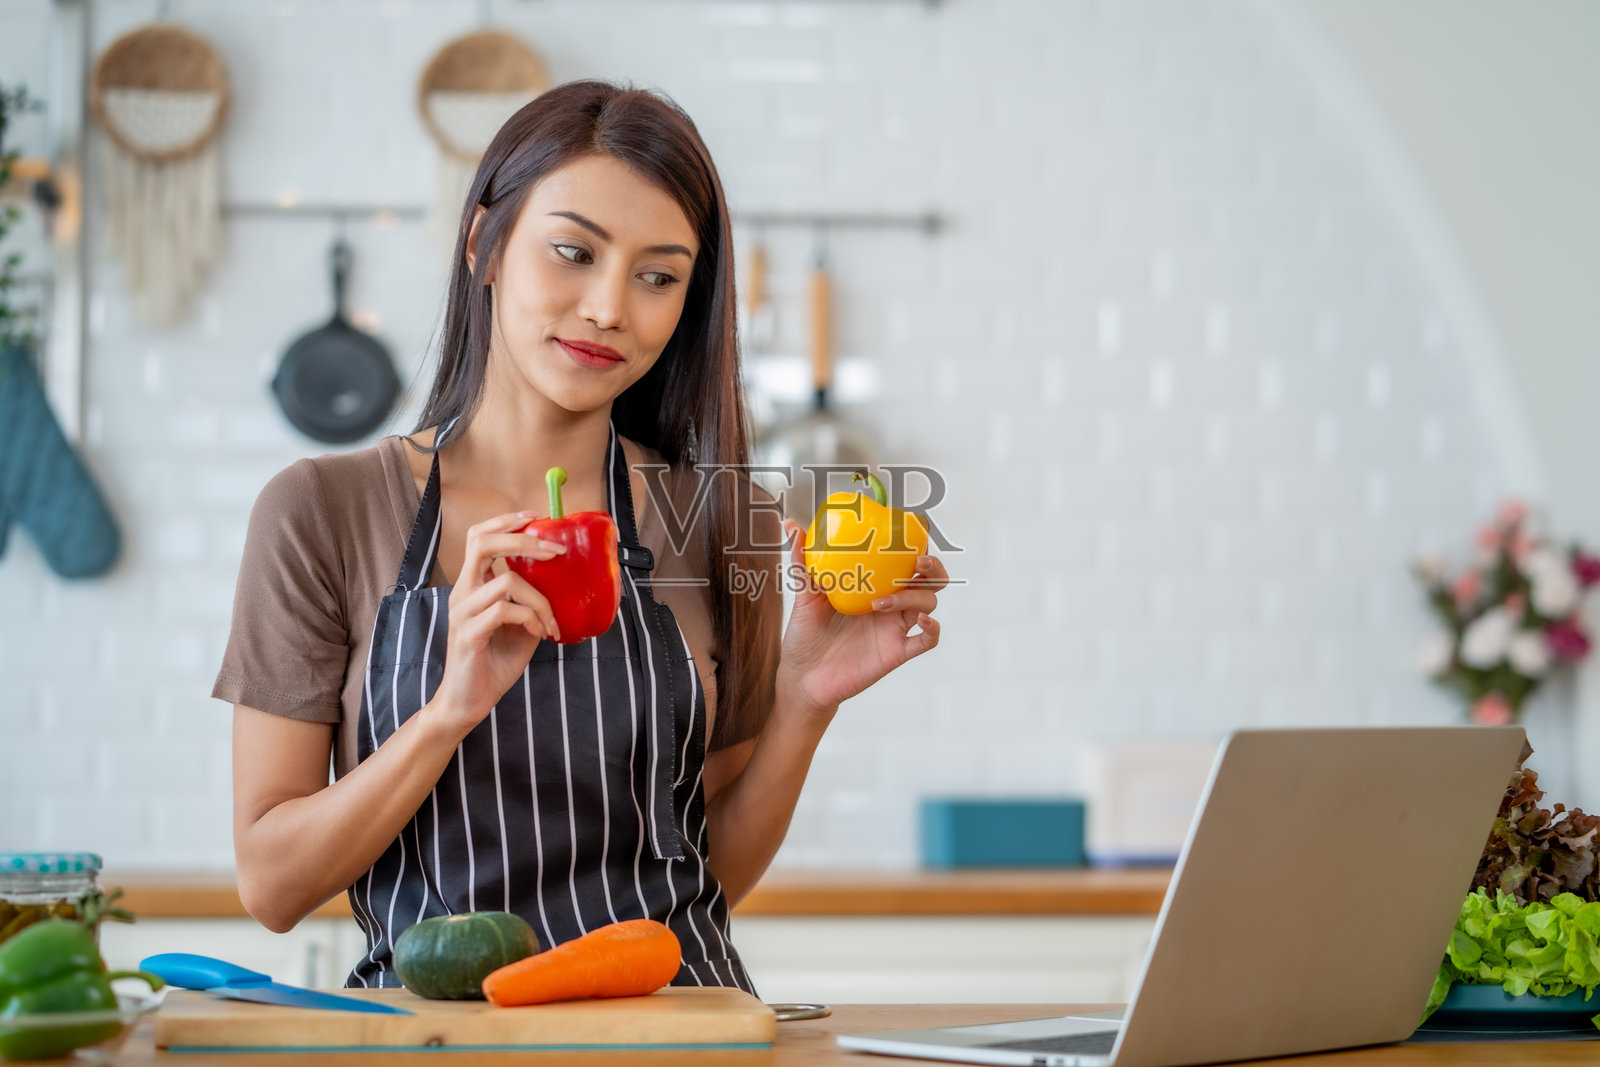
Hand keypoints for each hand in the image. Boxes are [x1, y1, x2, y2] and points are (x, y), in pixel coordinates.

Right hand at [427, 511, 564, 737]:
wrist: (469, 701)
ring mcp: (462, 612)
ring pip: (506, 581)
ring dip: (540, 599)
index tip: (536, 517)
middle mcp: (463, 592)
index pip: (479, 537)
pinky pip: (504, 611)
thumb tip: (563, 582)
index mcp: (472, 585)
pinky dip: (530, 618)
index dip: (505, 522)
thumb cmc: (495, 662)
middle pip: (482, 543)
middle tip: (556, 551)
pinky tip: (539, 634)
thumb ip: (532, 601)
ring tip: (550, 623)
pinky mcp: (468, 634)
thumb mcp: (522, 625)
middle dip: (522, 541)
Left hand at [777, 518, 945, 717]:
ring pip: (929, 603)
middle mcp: (890, 604)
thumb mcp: (803, 595)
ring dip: (914, 596)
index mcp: (874, 586)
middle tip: (917, 562)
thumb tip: (791, 526)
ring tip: (882, 602)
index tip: (910, 532)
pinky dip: (932, 628)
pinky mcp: (897, 652)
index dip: (917, 545)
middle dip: (932, 567)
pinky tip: (921, 620)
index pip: (905, 560)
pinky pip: (927, 640)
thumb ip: (803, 562)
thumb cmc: (804, 635)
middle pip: (929, 579)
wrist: (801, 677)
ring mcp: (895, 627)